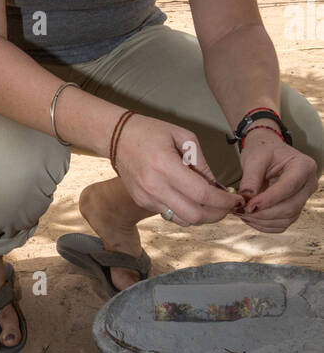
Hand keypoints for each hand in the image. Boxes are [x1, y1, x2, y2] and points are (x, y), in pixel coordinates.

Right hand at [113, 116, 241, 224]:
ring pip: (183, 220)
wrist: (116, 137)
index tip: (235, 200)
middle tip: (227, 206)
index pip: (201, 194)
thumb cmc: (150, 132)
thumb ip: (202, 164)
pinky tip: (192, 200)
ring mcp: (146, 197)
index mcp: (166, 166)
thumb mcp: (183, 138)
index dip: (223, 201)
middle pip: (194, 215)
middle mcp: (154, 186)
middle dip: (217, 214)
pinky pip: (170, 215)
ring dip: (202, 217)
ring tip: (212, 205)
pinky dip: (186, 212)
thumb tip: (217, 187)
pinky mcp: (142, 202)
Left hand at [235, 130, 318, 231]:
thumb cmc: (264, 150)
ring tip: (243, 214)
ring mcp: (303, 198)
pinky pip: (282, 224)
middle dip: (264, 213)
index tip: (249, 206)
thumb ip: (251, 178)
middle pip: (291, 207)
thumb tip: (246, 199)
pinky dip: (265, 225)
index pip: (288, 187)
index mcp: (303, 166)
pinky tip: (251, 218)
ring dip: (263, 221)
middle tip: (242, 211)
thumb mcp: (255, 158)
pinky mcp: (295, 208)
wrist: (267, 152)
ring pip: (287, 218)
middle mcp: (308, 184)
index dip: (269, 199)